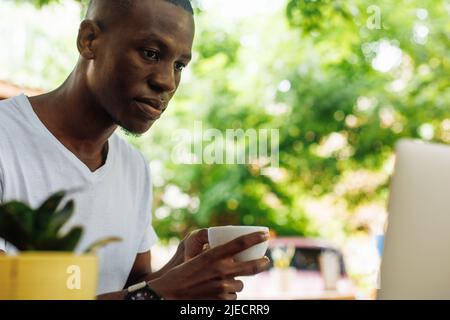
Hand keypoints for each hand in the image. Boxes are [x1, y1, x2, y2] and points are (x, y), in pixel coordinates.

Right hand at [148, 231, 269, 299]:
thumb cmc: (181, 273)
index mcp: (213, 255)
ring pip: (240, 284)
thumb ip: (212, 254)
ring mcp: (222, 287)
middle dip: (262, 263)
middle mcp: (220, 270)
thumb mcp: (196, 257)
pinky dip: (228, 294)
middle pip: (251, 266)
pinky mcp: (222, 300)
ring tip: (220, 282)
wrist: (168, 293)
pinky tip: (216, 292)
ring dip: (235, 282)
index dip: (255, 237)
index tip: (265, 234)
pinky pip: (233, 296)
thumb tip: (228, 248)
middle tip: (265, 261)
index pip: (240, 243)